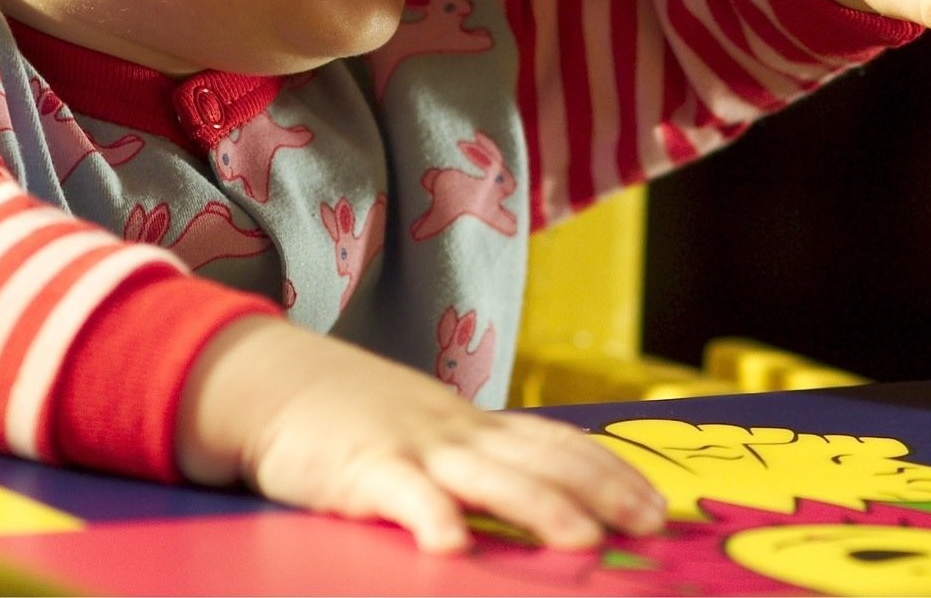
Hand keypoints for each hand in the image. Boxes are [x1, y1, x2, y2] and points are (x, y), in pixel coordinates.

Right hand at [174, 316, 666, 552]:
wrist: (274, 381)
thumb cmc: (353, 417)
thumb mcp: (427, 431)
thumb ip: (477, 459)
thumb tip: (539, 492)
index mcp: (474, 426)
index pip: (557, 442)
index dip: (610, 471)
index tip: (656, 502)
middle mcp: (456, 433)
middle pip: (541, 459)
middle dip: (601, 492)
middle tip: (650, 523)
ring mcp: (412, 447)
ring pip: (488, 478)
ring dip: (539, 509)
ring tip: (583, 542)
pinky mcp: (363, 468)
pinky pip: (402, 496)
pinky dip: (429, 519)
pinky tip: (451, 549)